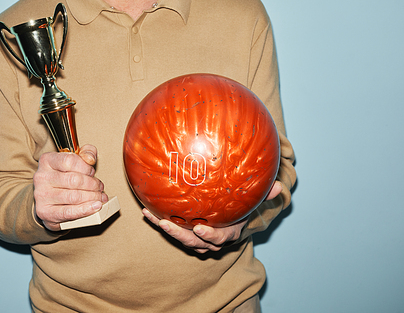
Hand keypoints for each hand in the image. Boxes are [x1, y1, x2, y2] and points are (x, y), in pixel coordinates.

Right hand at [33, 144, 107, 230]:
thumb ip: (86, 153)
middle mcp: (41, 177)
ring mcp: (41, 195)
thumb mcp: (75, 160)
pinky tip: (96, 206)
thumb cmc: (64, 178)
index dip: (86, 167)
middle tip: (100, 187)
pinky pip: (69, 212)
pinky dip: (86, 209)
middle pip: (74, 180)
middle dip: (93, 184)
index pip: (70, 160)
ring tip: (100, 197)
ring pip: (74, 196)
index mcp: (47, 160)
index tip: (92, 173)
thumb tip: (90, 159)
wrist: (48, 200)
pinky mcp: (45, 212)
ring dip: (93, 197)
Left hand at [143, 181, 282, 253]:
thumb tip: (279, 185)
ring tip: (152, 217)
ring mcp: (198, 238)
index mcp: (230, 233)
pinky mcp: (187, 232)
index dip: (210, 235)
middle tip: (166, 225)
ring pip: (181, 238)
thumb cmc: (245, 209)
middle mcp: (212, 239)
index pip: (220, 238)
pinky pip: (172, 229)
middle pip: (195, 242)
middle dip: (179, 235)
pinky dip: (159, 222)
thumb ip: (266, 194)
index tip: (199, 228)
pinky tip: (146, 211)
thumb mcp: (257, 202)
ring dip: (166, 229)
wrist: (235, 219)